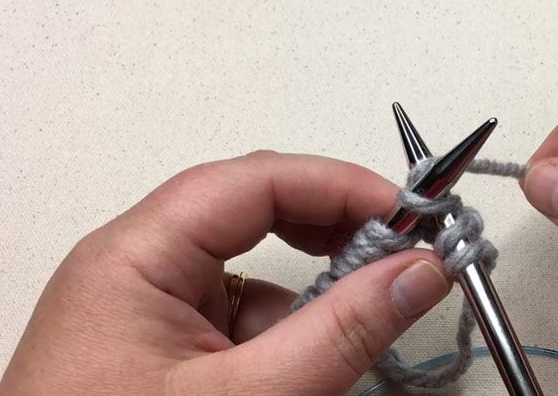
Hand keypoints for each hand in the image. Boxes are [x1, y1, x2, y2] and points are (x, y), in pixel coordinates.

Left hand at [0, 152, 451, 395]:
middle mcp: (138, 268)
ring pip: (254, 277)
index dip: (340, 186)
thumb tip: (422, 270)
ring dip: (310, 302)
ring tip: (351, 340)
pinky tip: (300, 378)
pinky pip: (239, 323)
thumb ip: (342, 331)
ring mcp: (149, 311)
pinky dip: (283, 342)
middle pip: (254, 215)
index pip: (254, 181)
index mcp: (136, 256)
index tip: (413, 217)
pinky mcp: (163, 349)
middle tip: (401, 260)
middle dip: (332, 235)